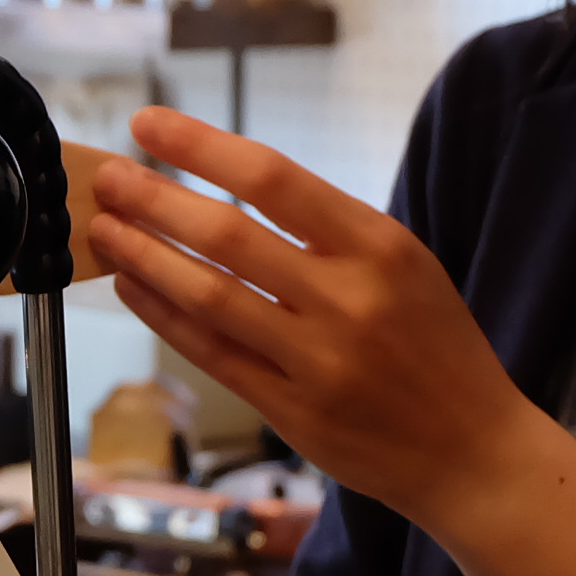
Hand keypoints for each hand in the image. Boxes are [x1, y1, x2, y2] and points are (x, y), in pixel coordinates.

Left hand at [86, 107, 543, 535]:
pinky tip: (132, 286)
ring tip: (103, 228)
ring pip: (207, 296)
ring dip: (144, 257)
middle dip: (154, 200)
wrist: (473, 451)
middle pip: (227, 235)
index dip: (200, 147)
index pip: (273, 177)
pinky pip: (210, 353)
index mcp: (380, 247)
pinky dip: (162, 315)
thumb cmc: (433, 346)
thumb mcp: (406, 265)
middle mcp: (347, 299)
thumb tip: (225, 186)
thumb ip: (327, 230)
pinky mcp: (290, 411)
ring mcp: (317, 360)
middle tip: (106, 177)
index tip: (148, 124)